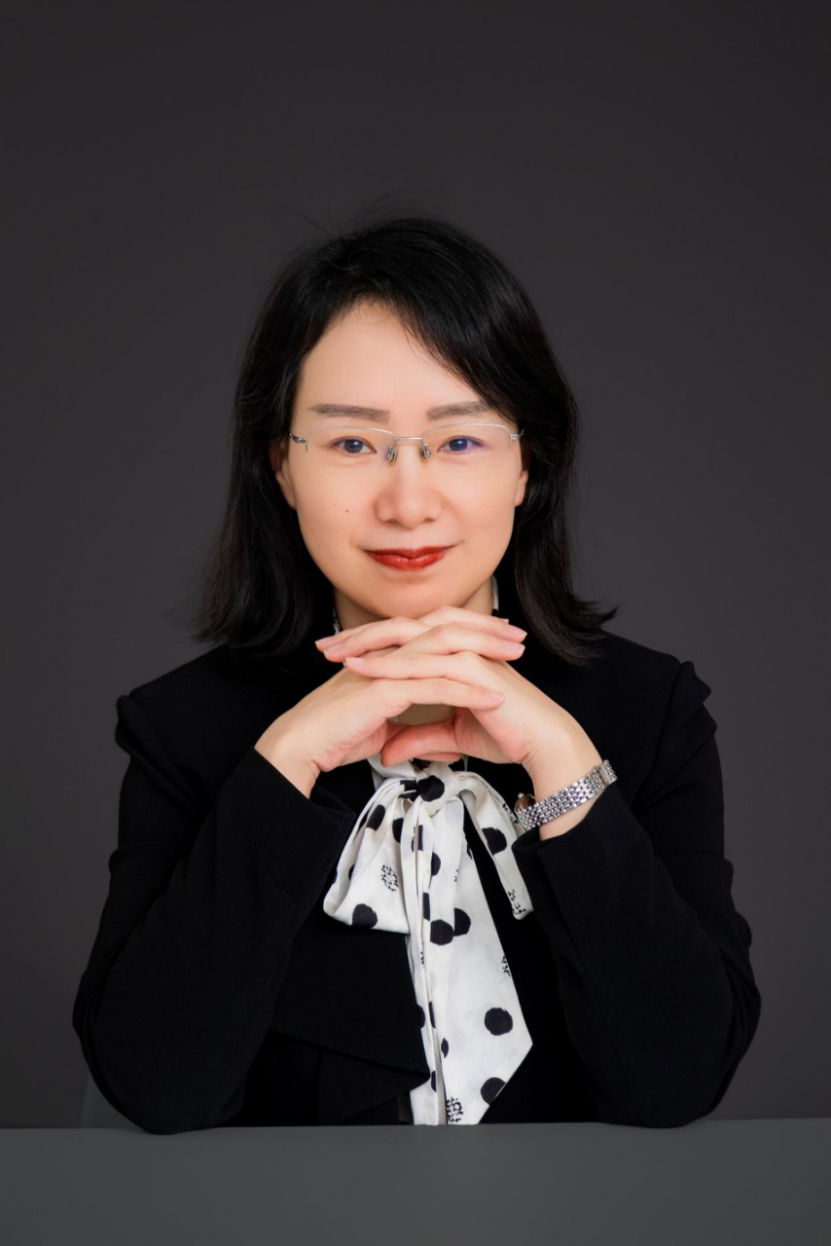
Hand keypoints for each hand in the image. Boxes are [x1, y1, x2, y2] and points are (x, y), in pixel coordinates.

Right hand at [254, 610, 508, 784]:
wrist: (301, 746)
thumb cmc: (332, 735)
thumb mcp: (381, 731)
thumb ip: (408, 730)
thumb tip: (436, 744)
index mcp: (388, 657)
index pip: (435, 636)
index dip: (469, 633)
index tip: (499, 636)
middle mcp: (388, 655)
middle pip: (445, 632)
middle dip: (485, 632)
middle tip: (518, 636)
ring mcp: (386, 669)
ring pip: (444, 653)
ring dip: (484, 654)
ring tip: (516, 658)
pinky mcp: (385, 690)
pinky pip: (433, 688)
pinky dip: (467, 693)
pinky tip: (494, 699)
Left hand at [315, 606, 602, 780]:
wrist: (542, 744)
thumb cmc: (508, 733)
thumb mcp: (451, 736)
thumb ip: (419, 738)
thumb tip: (388, 751)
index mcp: (454, 652)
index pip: (404, 639)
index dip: (367, 644)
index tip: (334, 655)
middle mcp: (459, 644)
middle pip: (400, 628)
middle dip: (359, 636)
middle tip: (323, 647)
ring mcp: (466, 651)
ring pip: (409, 638)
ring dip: (370, 645)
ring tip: (337, 655)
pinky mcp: (472, 667)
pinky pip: (425, 661)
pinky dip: (393, 664)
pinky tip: (366, 670)